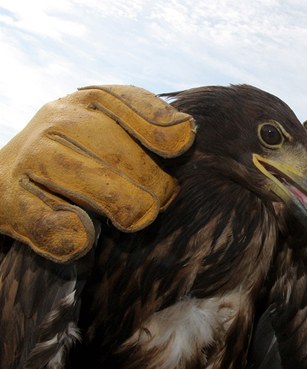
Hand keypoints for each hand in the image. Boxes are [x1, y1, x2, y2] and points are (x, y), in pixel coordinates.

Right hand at [0, 85, 194, 262]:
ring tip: (136, 218)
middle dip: (154, 183)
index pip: (127, 104)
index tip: (183, 147)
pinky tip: (86, 235)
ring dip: (126, 207)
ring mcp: (29, 158)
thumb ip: (147, 126)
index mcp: (84, 100)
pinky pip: (51, 224)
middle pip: (121, 153)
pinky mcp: (7, 200)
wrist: (9, 179)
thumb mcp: (108, 130)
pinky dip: (75, 236)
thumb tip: (186, 133)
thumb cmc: (81, 156)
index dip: (159, 128)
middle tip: (164, 198)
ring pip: (95, 185)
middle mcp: (55, 121)